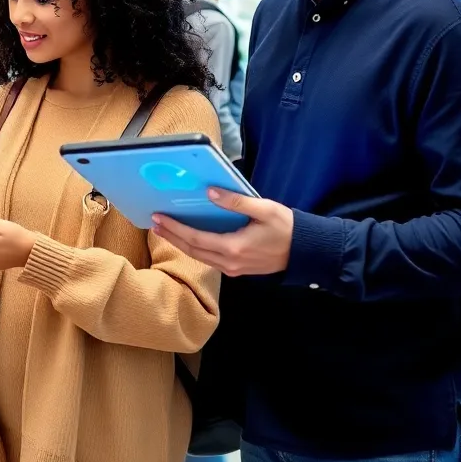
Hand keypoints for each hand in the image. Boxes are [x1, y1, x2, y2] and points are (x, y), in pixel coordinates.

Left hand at [151, 188, 293, 276]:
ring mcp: (233, 269)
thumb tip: (210, 193)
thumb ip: (236, 202)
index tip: (158, 218)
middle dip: (172, 236)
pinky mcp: (237, 269)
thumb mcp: (264, 209)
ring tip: (165, 230)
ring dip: (180, 243)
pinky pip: (209, 259)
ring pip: (199, 257)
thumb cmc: (287, 228)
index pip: (195, 238)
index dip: (175, 228)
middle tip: (154, 224)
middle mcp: (230, 262)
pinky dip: (195, 248)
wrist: (306, 252)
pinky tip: (188, 239)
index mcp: (234, 248)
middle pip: (192, 250)